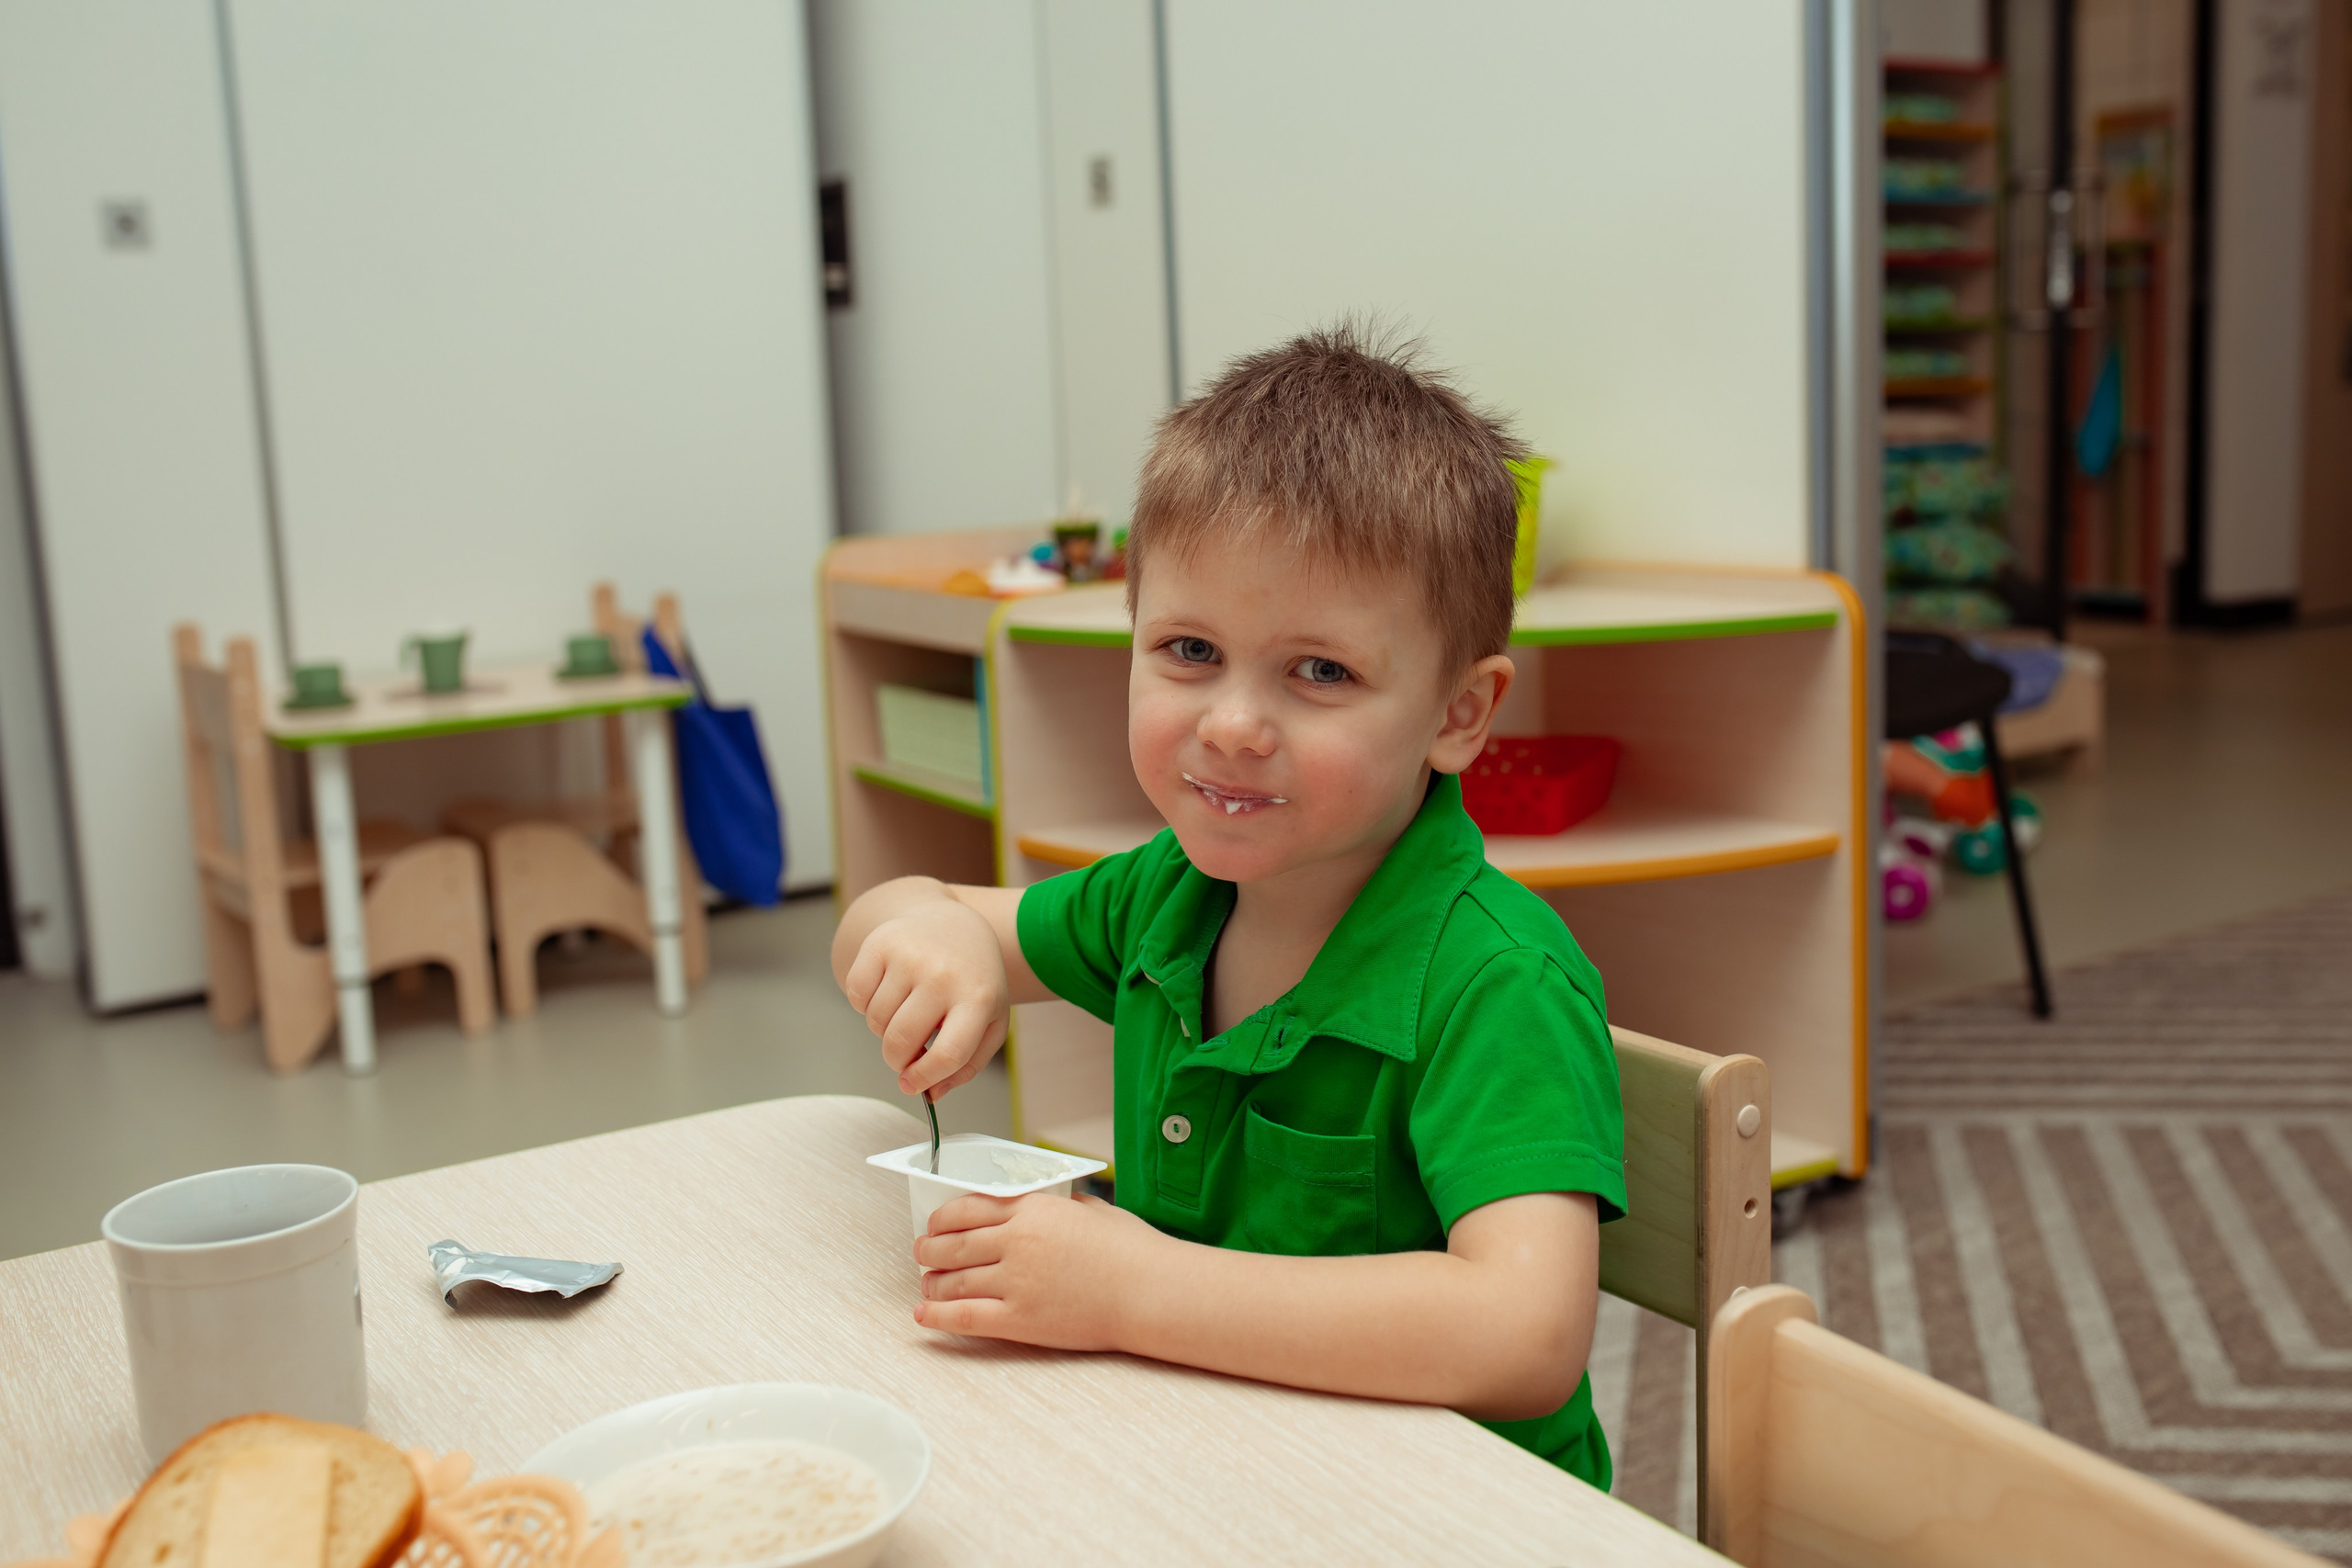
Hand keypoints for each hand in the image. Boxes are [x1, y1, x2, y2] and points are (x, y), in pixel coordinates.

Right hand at [839, 892, 1009, 1097]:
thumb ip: (966, 1065)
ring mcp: (910, 956)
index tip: (912, 1085)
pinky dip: (864, 1004)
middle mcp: (943, 975)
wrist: (952, 923)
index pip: (948, 1054)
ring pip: (875, 1022)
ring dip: (883, 1028)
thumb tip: (930, 1094)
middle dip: (897, 1059)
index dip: (925, 1078)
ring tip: (904, 1011)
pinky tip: (887, 990)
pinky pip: (856, 996)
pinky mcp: (880, 943)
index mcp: (978, 997)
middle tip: (905, 1051)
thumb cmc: (971, 980)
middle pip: (902, 1042)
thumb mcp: (987, 1021)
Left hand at [912, 1191, 1166, 1350]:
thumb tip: (1045, 1208)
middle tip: (922, 1253)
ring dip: (932, 1283)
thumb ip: (1060, 1207)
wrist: (1152, 1292)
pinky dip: (938, 1317)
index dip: (941, 1218)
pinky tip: (925, 1316)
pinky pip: (965, 1318)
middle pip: (952, 1244)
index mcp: (1033, 1210)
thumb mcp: (1092, 1210)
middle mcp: (1017, 1242)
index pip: (968, 1208)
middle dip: (929, 1249)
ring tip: (927, 1286)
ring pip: (953, 1281)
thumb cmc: (1132, 1251)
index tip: (934, 1225)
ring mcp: (1016, 1282)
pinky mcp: (1021, 1320)